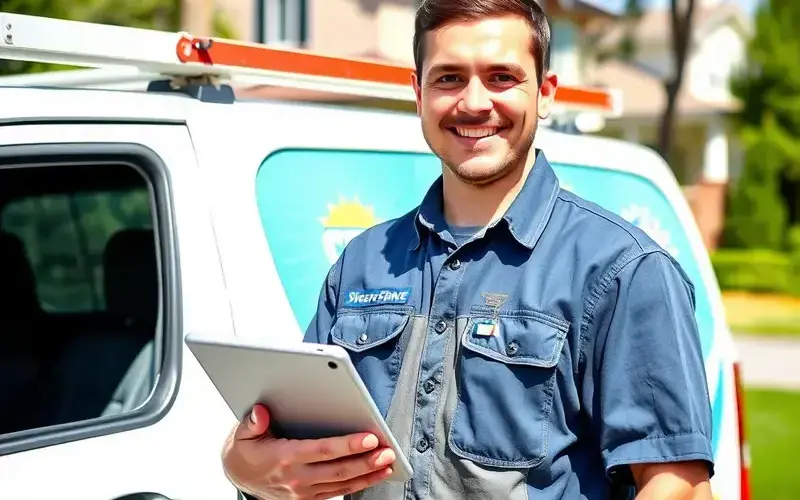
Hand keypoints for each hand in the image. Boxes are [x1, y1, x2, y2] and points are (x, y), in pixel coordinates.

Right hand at [221, 404, 396, 499]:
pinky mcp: (308, 498)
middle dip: (366, 461)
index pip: (322, 450)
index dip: (347, 445)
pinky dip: (358, 485)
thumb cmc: (247, 451)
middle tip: (387, 451)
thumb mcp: (243, 434)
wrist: (239, 476)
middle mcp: (296, 477)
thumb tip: (260, 413)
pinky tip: (373, 475)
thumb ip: (253, 423)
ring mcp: (303, 491)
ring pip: (341, 483)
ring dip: (367, 474)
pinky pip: (337, 492)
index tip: (368, 438)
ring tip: (388, 463)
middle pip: (338, 470)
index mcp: (284, 457)